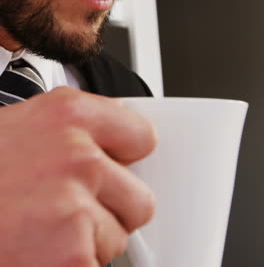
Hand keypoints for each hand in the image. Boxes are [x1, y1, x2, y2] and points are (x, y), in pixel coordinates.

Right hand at [0, 87, 156, 266]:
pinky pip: (98, 265)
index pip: (142, 135)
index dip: (128, 157)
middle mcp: (77, 154)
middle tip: (67, 206)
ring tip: (43, 227)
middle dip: (110, 208)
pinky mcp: (72, 255)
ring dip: (87, 239)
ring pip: (118, 236)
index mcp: (69, 113)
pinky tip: (38, 248)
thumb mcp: (26, 124)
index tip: (116, 164)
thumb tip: (120, 142)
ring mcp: (75, 205)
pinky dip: (73, 264)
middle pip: (139, 195)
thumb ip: (79, 130)